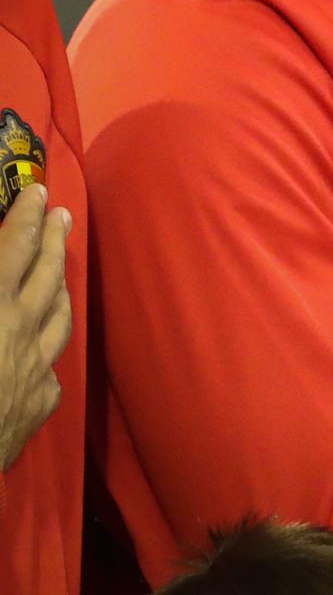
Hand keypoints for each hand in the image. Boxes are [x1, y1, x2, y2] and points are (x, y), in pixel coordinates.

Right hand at [0, 185, 72, 469]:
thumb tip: (4, 271)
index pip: (12, 249)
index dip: (26, 218)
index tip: (39, 192)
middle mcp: (19, 332)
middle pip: (45, 276)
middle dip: (54, 241)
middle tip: (63, 214)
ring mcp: (36, 368)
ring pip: (59, 316)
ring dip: (62, 285)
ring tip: (64, 267)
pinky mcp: (41, 402)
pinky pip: (52, 364)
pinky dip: (50, 344)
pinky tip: (48, 341)